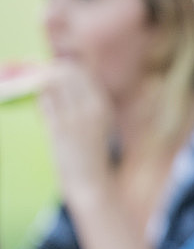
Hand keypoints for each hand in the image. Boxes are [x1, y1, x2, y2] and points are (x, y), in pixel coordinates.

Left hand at [38, 60, 114, 204]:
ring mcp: (74, 119)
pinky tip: (40, 106)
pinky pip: (44, 103)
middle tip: (35, 74)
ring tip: (35, 88)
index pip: (81, 72)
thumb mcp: (96, 123)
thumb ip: (84, 102)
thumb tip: (59, 78)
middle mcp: (91, 109)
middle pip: (65, 73)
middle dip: (48, 71)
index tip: (50, 68)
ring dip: (39, 83)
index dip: (63, 67)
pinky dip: (39, 100)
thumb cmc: (91, 152)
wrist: (91, 181)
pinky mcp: (58, 130)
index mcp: (102, 106)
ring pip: (51, 85)